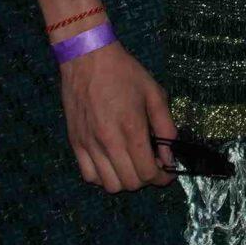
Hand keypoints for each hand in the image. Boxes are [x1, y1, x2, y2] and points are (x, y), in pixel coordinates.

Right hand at [59, 38, 176, 192]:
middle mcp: (108, 142)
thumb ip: (166, 127)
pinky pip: (89, 176)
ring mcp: (89, 145)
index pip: (147, 172)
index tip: (168, 172)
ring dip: (125, 180)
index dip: (162, 177)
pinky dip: (103, 177)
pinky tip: (112, 163)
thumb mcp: (155, 94)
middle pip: (129, 183)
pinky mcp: (75, 144)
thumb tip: (170, 155)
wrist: (87, 59)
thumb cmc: (125, 73)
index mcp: (132, 129)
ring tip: (132, 164)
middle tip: (152, 165)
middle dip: (146, 179)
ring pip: (109, 185)